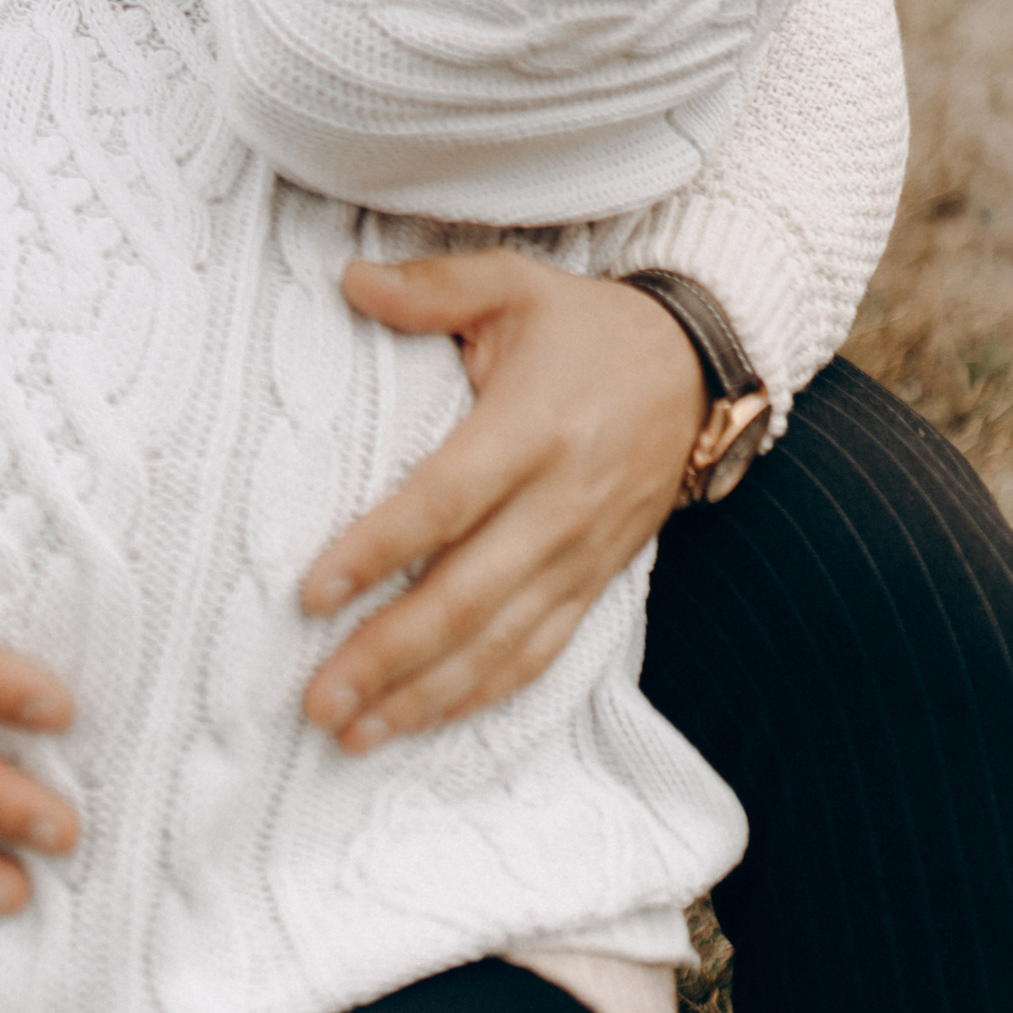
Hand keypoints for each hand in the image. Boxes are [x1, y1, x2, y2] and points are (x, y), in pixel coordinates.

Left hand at [299, 250, 707, 746]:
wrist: (699, 371)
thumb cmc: (587, 327)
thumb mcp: (515, 285)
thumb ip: (433, 287)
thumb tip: (349, 281)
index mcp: (533, 428)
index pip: (447, 501)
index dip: (380, 549)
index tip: (312, 591)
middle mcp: (560, 503)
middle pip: (468, 596)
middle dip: (389, 654)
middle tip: (317, 697)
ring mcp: (581, 553)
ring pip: (500, 643)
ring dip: (424, 695)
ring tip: (350, 731)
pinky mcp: (594, 581)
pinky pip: (538, 653)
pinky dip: (480, 694)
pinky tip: (422, 720)